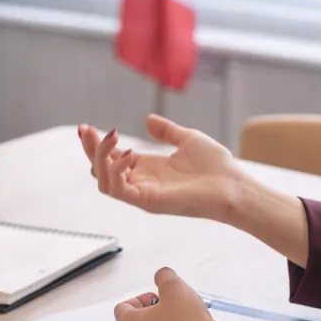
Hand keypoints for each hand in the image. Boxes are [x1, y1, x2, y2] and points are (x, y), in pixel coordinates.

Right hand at [79, 115, 249, 220]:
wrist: (234, 185)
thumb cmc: (216, 166)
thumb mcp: (187, 139)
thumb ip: (166, 131)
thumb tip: (148, 119)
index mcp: (148, 169)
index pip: (111, 158)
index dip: (97, 144)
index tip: (86, 127)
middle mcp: (141, 182)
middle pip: (100, 170)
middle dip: (90, 149)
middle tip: (87, 130)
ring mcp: (143, 193)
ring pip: (103, 180)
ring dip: (99, 157)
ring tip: (111, 136)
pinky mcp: (148, 201)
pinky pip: (119, 190)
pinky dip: (116, 170)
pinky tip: (127, 153)